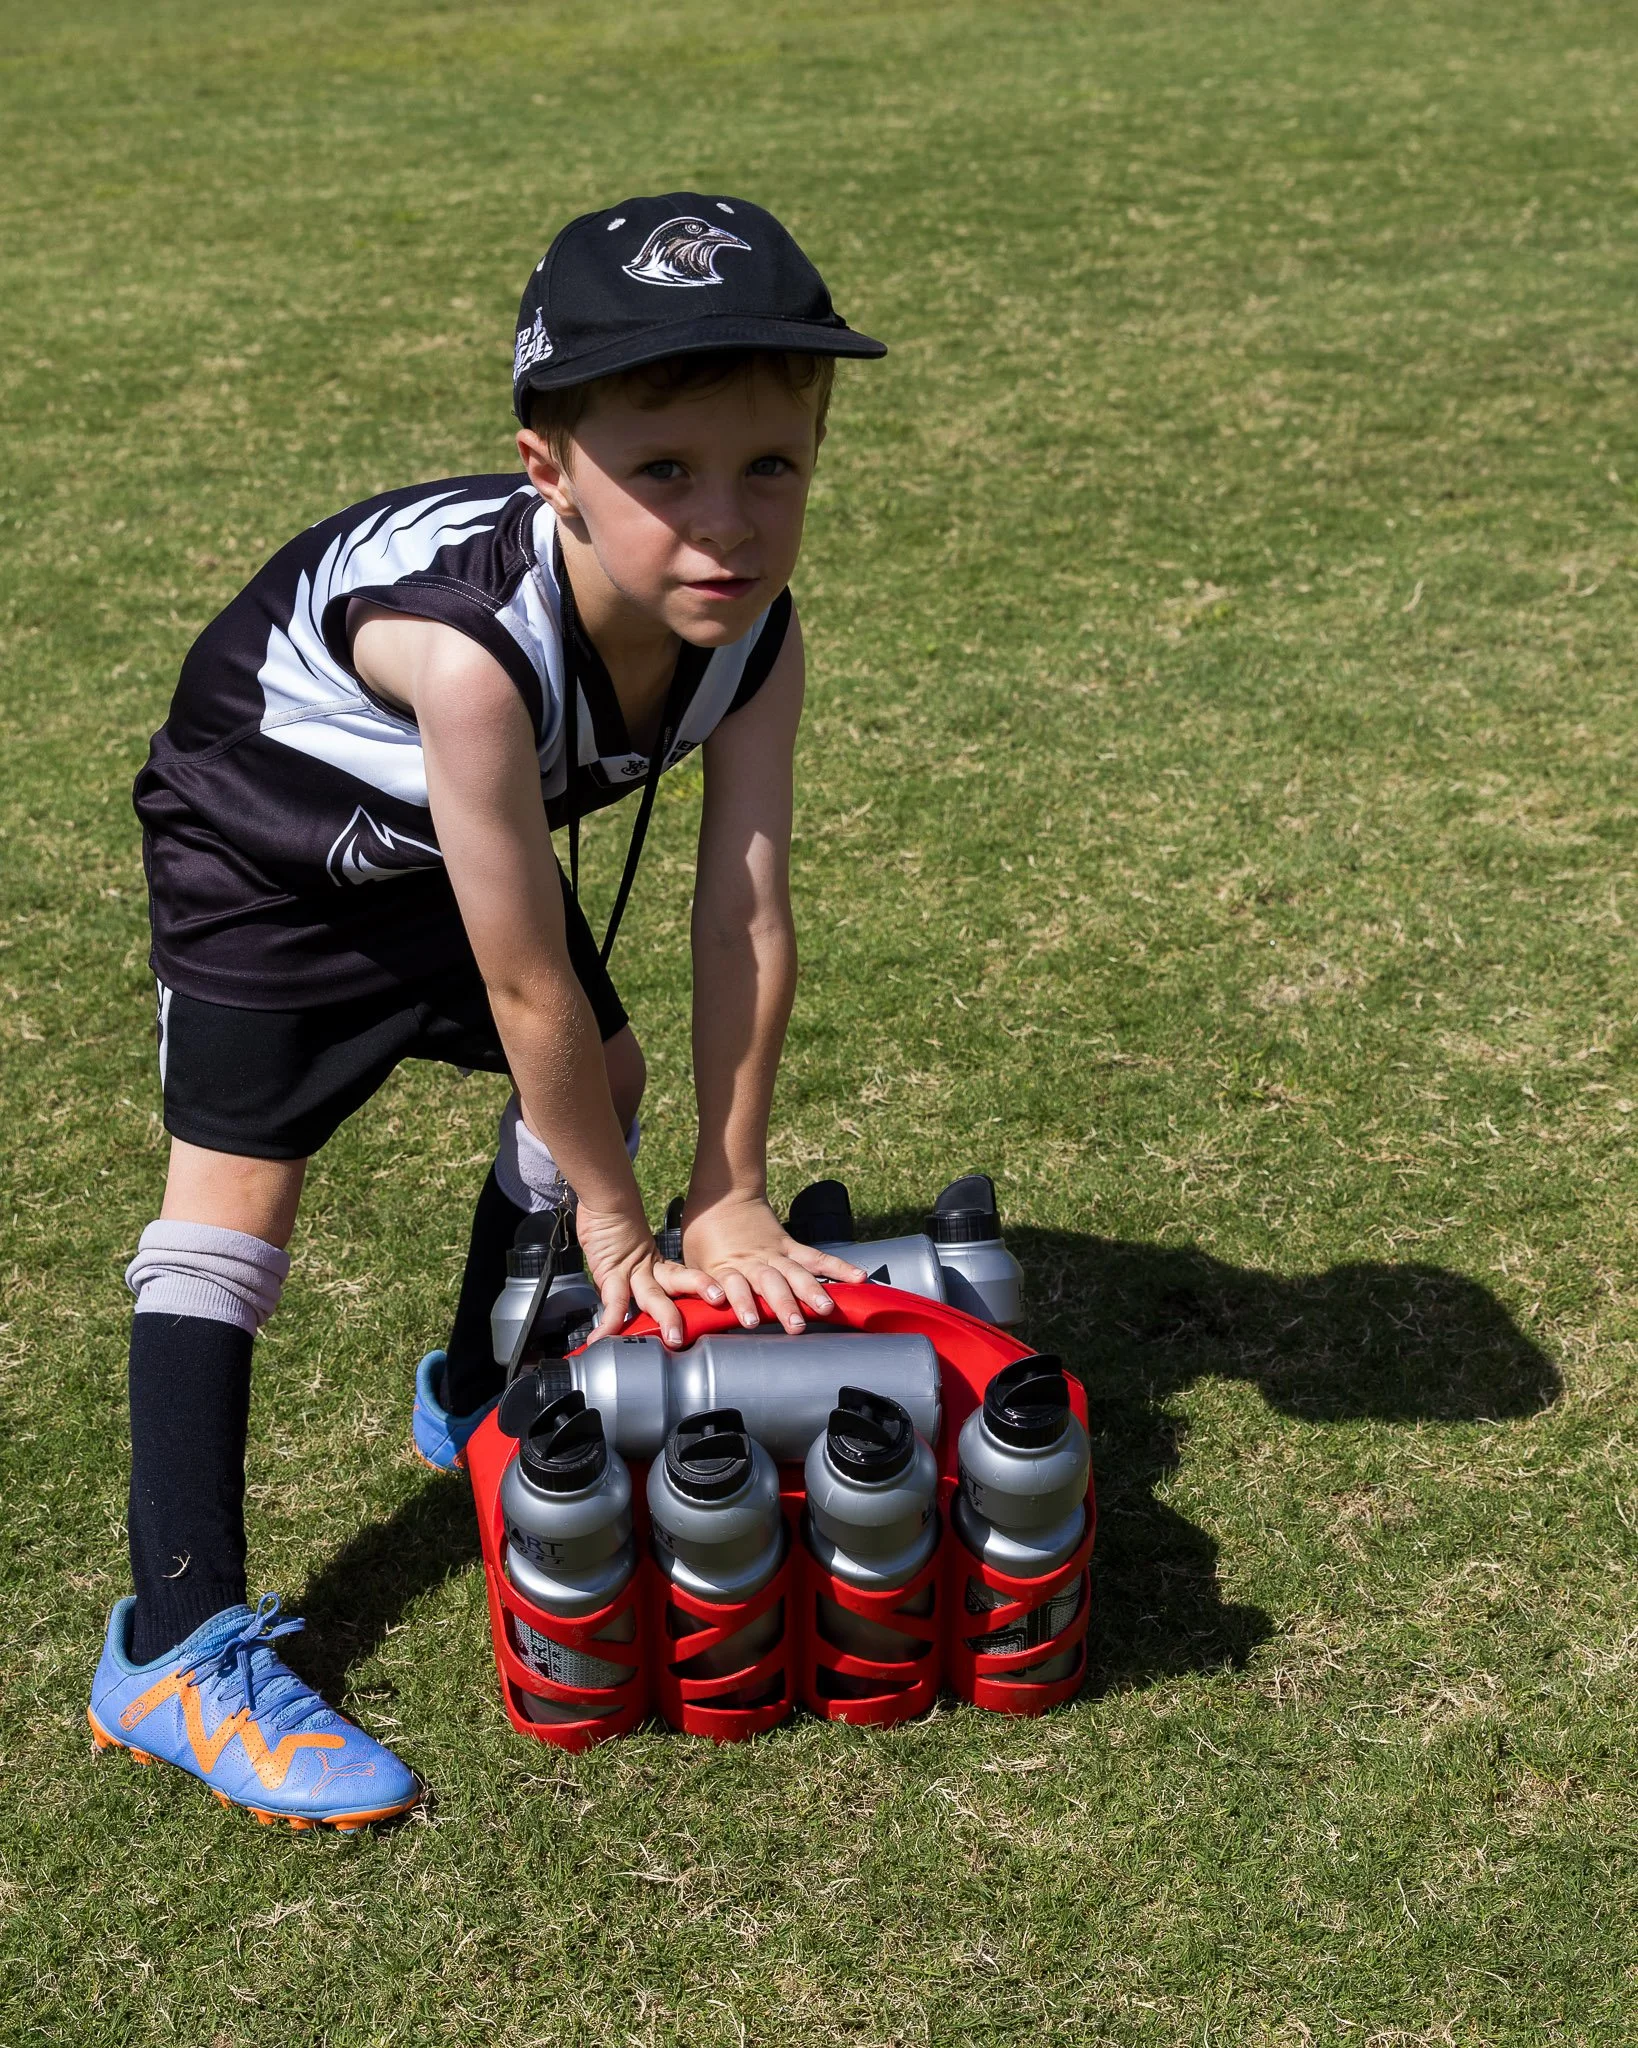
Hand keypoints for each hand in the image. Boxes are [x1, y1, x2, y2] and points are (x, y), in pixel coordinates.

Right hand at [573, 1197, 726, 1349]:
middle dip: (699, 1294)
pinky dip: (610, 1321)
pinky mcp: (610, 1272)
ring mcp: (631, 1272)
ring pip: (654, 1295)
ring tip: (674, 1336)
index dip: (703, 1290)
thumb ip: (647, 1271)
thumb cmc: (614, 1228)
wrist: (601, 1202)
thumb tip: (661, 1292)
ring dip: (666, 1315)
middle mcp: (649, 1271)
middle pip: (678, 1284)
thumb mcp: (634, 1251)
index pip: (683, 1283)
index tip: (722, 1300)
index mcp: (657, 1268)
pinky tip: (606, 1336)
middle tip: (719, 1304)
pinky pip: (612, 1301)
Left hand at [681, 1194, 866, 1333]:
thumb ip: (703, 1289)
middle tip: (797, 1326)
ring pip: (796, 1273)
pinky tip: (859, 1277)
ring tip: (827, 1308)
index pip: (734, 1285)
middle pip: (771, 1283)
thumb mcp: (693, 1263)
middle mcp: (754, 1261)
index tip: (750, 1320)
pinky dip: (838, 1267)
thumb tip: (696, 1319)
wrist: (721, 1196)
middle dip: (784, 1305)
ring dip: (812, 1291)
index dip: (742, 1301)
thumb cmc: (703, 1234)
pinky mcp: (790, 1245)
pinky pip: (816, 1257)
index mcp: (726, 1266)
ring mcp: (775, 1253)